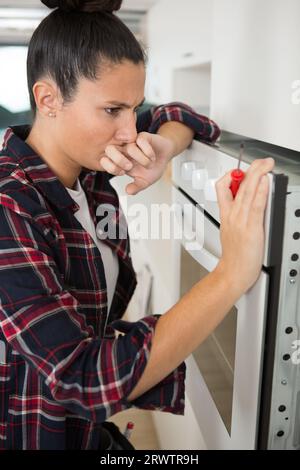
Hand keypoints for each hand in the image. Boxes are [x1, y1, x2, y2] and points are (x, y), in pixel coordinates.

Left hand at [100, 132, 174, 194]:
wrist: (165, 156)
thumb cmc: (153, 168)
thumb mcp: (145, 181)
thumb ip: (136, 187)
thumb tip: (128, 192)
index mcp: (120, 161)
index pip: (105, 161)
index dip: (111, 168)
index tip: (123, 173)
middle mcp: (124, 151)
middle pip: (109, 149)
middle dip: (119, 160)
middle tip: (130, 167)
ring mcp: (133, 143)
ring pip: (130, 148)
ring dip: (142, 160)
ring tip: (149, 164)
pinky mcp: (142, 136)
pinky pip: (141, 141)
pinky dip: (148, 151)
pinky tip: (153, 157)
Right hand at [215, 158, 274, 294]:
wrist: (232, 274)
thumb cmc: (234, 257)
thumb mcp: (229, 231)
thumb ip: (236, 216)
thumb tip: (246, 204)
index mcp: (226, 215)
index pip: (222, 187)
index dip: (231, 174)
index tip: (243, 169)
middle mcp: (232, 215)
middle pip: (238, 185)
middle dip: (251, 168)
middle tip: (261, 161)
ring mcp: (241, 221)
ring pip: (247, 192)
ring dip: (257, 174)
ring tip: (265, 165)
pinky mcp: (251, 229)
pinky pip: (256, 206)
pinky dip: (261, 192)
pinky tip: (266, 183)